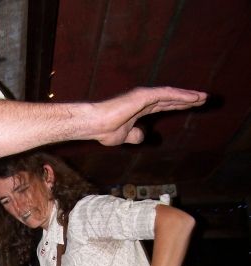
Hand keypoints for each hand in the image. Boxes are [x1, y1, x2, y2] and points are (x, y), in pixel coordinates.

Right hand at [93, 86, 207, 145]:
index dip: (179, 106)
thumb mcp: (125, 137)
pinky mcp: (144, 96)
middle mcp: (144, 100)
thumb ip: (135, 135)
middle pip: (171, 98)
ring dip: (189, 96)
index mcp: (140, 109)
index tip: (193, 107)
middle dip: (188, 99)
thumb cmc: (105, 131)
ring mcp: (144, 96)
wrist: (95, 125)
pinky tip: (193, 98)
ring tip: (204, 98)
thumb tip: (143, 135)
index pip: (165, 105)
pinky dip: (181, 96)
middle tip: (204, 99)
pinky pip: (167, 95)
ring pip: (172, 95)